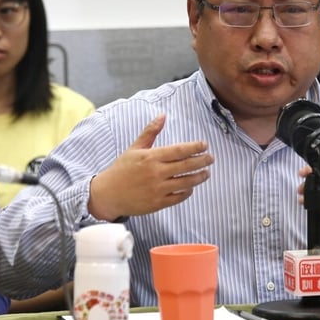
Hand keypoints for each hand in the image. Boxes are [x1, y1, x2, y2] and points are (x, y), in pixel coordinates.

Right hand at [88, 115, 213, 219]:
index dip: (195, 147)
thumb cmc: (122, 169)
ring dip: (199, 177)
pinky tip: (191, 186)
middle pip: (187, 165)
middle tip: (211, 158)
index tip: (205, 145)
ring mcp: (158, 189)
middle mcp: (156, 173)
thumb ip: (150, 132)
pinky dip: (188, 191)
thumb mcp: (134, 148)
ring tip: (206, 173)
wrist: (108, 194)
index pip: (179, 150)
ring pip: (186, 182)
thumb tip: (162, 115)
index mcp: (151, 157)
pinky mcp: (158, 203)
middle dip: (202, 161)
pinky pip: (179, 197)